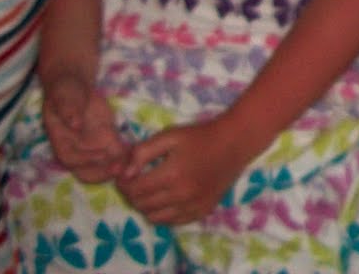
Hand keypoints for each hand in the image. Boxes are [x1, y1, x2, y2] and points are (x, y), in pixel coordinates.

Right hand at [42, 72, 129, 182]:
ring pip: (104, 168)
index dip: (87, 159)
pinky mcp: (108, 143)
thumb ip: (68, 109)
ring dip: (119, 169)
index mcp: (62, 142)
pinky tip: (139, 155)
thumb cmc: (67, 92)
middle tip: (122, 168)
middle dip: (105, 173)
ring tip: (134, 163)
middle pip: (88, 172)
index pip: (72, 158)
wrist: (77, 90)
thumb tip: (74, 124)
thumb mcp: (65, 95)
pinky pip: (117, 156)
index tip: (103, 154)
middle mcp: (76, 152)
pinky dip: (127, 159)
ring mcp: (93, 150)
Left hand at [115, 115, 256, 225]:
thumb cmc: (200, 136)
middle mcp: (181, 195)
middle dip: (132, 194)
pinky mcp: (201, 211)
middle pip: (142, 205)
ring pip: (154, 217)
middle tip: (135, 181)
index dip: (123, 183)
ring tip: (150, 191)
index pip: (134, 190)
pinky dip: (163, 214)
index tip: (124, 175)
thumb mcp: (169, 136)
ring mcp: (192, 206)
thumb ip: (142, 153)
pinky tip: (166, 199)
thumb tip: (124, 173)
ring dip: (145, 206)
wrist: (234, 143)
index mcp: (171, 174)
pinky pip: (173, 222)